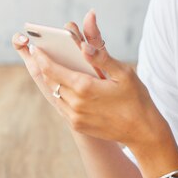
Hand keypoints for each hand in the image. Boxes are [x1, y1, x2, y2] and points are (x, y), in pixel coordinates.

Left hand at [13, 10, 166, 148]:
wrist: (142, 132)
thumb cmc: (137, 99)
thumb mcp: (124, 73)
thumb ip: (102, 57)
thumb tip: (83, 46)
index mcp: (84, 87)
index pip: (52, 69)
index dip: (41, 56)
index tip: (35, 46)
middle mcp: (75, 103)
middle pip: (50, 81)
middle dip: (43, 66)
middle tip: (40, 53)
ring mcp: (75, 117)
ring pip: (54, 93)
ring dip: (51, 80)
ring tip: (50, 68)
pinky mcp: (78, 126)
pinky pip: (61, 105)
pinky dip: (59, 93)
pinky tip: (64, 86)